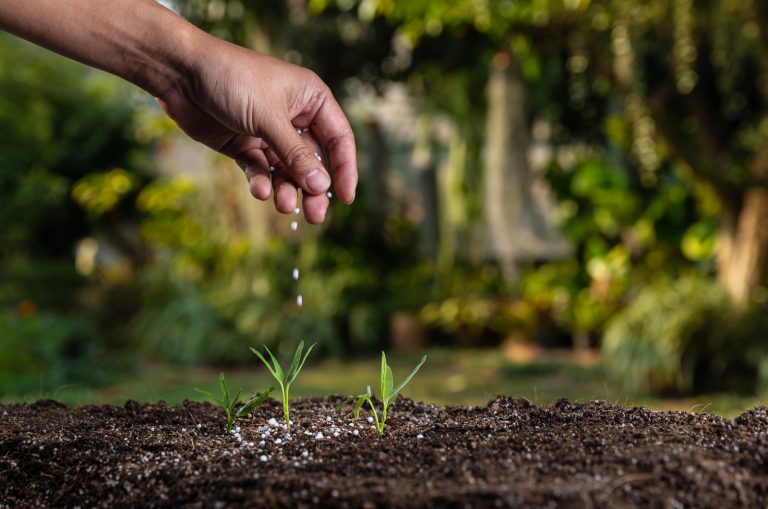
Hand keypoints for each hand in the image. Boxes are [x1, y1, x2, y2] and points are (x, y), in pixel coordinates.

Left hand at [156, 36, 356, 223]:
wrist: (180, 72)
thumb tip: (322, 186)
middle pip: (313, 160)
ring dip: (286, 189)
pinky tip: (259, 190)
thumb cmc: (231, 80)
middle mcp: (293, 115)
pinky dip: (260, 181)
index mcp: (310, 99)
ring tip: (282, 205)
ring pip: (286, 169)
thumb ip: (296, 155)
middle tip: (314, 216)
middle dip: (313, 188)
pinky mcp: (243, 143)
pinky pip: (260, 168)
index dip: (345, 169)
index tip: (346, 199)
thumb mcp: (268, 118)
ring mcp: (267, 131)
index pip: (338, 138)